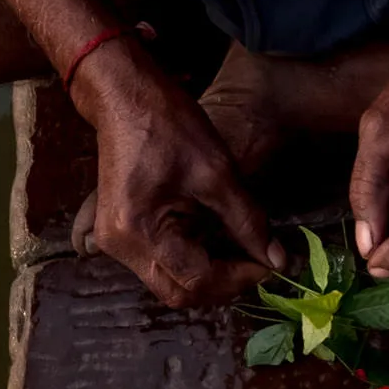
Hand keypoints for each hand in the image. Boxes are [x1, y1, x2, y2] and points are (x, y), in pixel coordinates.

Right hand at [73, 53, 284, 307]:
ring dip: (207, 276)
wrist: (125, 96)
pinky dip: (190, 262)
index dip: (238, 278)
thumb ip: (248, 222)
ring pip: (168, 283)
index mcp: (140, 230)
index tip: (269, 265)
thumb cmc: (169, 124)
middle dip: (222, 285)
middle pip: (177, 292)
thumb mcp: (217, 172)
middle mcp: (119, 246)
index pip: (196, 280)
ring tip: (239, 254)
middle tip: (256, 265)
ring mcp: (113, 243)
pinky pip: (158, 265)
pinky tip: (213, 245)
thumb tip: (276, 260)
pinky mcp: (118, 235)